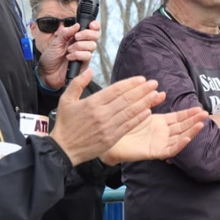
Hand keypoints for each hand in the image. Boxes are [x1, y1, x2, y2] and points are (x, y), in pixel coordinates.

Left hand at [38, 20, 101, 89]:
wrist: (47, 72)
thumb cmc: (51, 57)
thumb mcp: (56, 42)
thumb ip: (66, 33)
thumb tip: (77, 25)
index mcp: (77, 37)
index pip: (92, 29)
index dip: (95, 25)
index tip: (90, 25)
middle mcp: (83, 44)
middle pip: (96, 35)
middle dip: (87, 34)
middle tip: (76, 37)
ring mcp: (84, 54)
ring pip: (92, 45)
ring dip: (79, 46)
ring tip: (69, 50)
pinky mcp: (84, 64)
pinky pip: (87, 56)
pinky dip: (77, 55)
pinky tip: (70, 57)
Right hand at [50, 72, 164, 165]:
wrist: (63, 150)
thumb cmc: (65, 124)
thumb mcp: (65, 100)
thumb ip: (78, 83)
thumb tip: (89, 70)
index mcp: (92, 103)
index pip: (116, 90)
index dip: (130, 83)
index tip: (142, 79)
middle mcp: (102, 114)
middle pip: (126, 99)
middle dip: (142, 90)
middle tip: (154, 83)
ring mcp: (107, 127)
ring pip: (130, 112)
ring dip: (144, 102)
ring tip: (155, 95)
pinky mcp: (111, 138)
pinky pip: (128, 126)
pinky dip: (139, 118)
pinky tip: (148, 112)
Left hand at [100, 107, 207, 164]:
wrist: (108, 138)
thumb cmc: (122, 124)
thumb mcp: (139, 109)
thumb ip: (150, 101)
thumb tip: (162, 92)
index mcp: (159, 123)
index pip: (178, 118)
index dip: (189, 113)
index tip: (200, 108)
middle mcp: (162, 133)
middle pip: (182, 127)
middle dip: (194, 120)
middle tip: (205, 114)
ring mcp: (159, 143)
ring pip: (180, 137)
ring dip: (191, 131)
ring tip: (201, 123)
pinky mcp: (154, 152)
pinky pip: (170, 149)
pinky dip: (180, 144)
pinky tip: (187, 137)